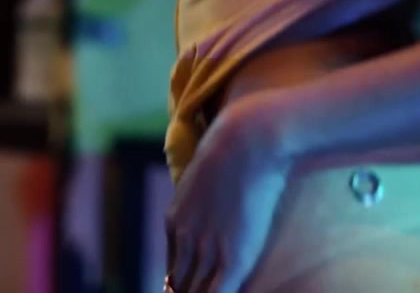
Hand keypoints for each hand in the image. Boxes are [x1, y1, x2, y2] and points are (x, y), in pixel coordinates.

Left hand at [165, 98, 288, 292]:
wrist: (246, 142)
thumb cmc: (233, 150)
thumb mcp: (205, 176)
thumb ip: (204, 196)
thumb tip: (217, 198)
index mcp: (175, 222)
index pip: (173, 268)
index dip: (182, 284)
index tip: (188, 290)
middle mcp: (186, 240)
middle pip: (180, 285)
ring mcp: (208, 250)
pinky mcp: (233, 258)